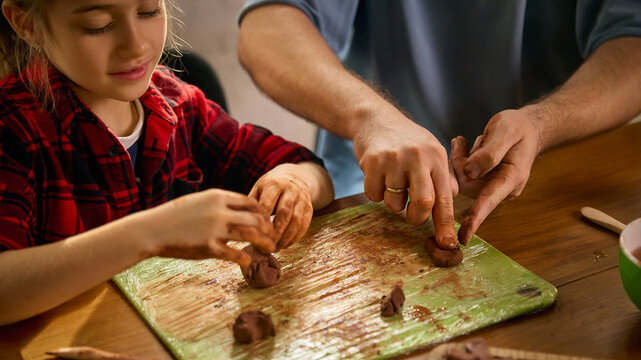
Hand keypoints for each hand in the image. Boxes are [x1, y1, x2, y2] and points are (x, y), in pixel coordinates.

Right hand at [144, 189, 274, 266]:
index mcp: (218, 196)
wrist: (152, 229)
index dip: (264, 213)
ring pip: (251, 235)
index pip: (251, 202)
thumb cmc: (175, 217)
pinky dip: (245, 259)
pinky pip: (235, 254)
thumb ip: (219, 204)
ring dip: (264, 243)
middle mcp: (219, 210)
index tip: (268, 222)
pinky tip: (248, 262)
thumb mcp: (199, 201)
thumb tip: (238, 210)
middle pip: (256, 218)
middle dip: (268, 229)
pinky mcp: (208, 247)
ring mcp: (215, 229)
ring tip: (269, 250)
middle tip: (272, 238)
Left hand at [249, 163, 314, 250]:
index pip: (267, 205)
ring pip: (296, 221)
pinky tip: (286, 244)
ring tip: (276, 248)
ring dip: (286, 237)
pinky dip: (296, 237)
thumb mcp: (258, 188)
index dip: (261, 222)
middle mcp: (290, 190)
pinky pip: (304, 224)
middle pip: (284, 213)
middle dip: (275, 232)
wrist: (294, 177)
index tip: (254, 235)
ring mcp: (302, 199)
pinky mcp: (309, 208)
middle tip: (266, 246)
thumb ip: (252, 204)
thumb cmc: (270, 186)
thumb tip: (243, 224)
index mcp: (274, 185)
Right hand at [353, 112, 458, 248]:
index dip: (446, 224)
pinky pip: (373, 195)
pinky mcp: (373, 162)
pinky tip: (377, 175)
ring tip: (391, 182)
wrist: (375, 119)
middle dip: (417, 217)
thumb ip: (442, 179)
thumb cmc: (406, 141)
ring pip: (394, 203)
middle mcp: (418, 157)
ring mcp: (395, 159)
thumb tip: (448, 207)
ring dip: (392, 202)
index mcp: (437, 157)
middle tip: (411, 214)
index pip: (445, 197)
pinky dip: (374, 192)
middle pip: (423, 203)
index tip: (447, 245)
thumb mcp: (430, 152)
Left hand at [450, 109, 540, 243]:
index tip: (464, 237)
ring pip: (462, 179)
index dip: (475, 218)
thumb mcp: (506, 131)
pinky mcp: (483, 180)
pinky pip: (462, 174)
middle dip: (458, 166)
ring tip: (464, 141)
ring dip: (458, 160)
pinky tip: (463, 143)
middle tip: (461, 143)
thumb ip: (489, 153)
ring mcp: (491, 184)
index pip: (489, 201)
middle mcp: (500, 186)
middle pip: (468, 186)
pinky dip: (459, 158)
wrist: (527, 127)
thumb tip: (469, 172)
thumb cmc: (518, 127)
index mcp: (511, 178)